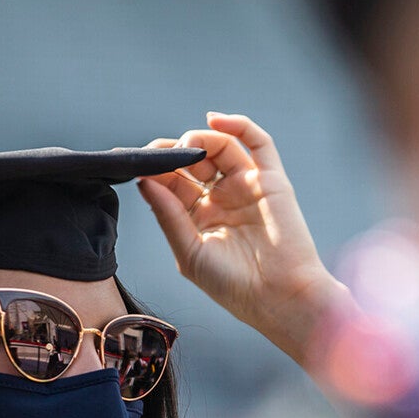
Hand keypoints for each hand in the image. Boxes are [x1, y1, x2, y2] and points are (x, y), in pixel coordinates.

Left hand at [140, 112, 351, 363]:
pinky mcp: (272, 180)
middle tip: (161, 153)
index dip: (156, 168)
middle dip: (175, 151)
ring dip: (201, 139)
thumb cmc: (234, 285)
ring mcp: (247, 186)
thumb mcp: (190, 252)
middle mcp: (221, 198)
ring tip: (189, 146)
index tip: (138, 162)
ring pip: (221, 147)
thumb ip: (168, 215)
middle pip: (194, 160)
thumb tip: (144, 181)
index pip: (172, 182)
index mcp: (198, 217)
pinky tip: (215, 119)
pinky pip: (258, 143)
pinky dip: (239, 125)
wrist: (280, 298)